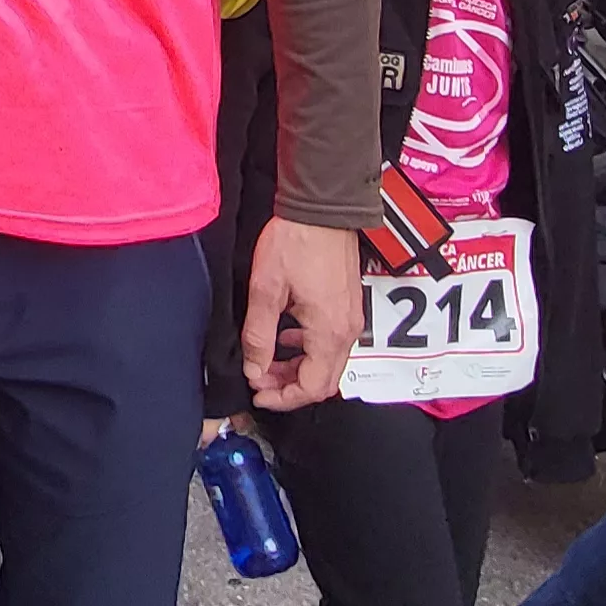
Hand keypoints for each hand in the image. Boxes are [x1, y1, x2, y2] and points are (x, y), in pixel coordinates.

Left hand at [240, 216, 364, 411]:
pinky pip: (331, 341)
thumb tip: (254, 368)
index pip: (312, 387)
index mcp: (329, 332)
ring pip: (328, 362)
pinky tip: (286, 335)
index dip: (283, 398)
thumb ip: (259, 335)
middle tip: (260, 379)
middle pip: (324, 381)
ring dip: (298, 368)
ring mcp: (351, 317)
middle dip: (290, 387)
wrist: (322, 207)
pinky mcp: (348, 304)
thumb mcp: (266, 290)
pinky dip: (308, 349)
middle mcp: (347, 330)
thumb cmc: (296, 241)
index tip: (258, 392)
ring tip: (267, 359)